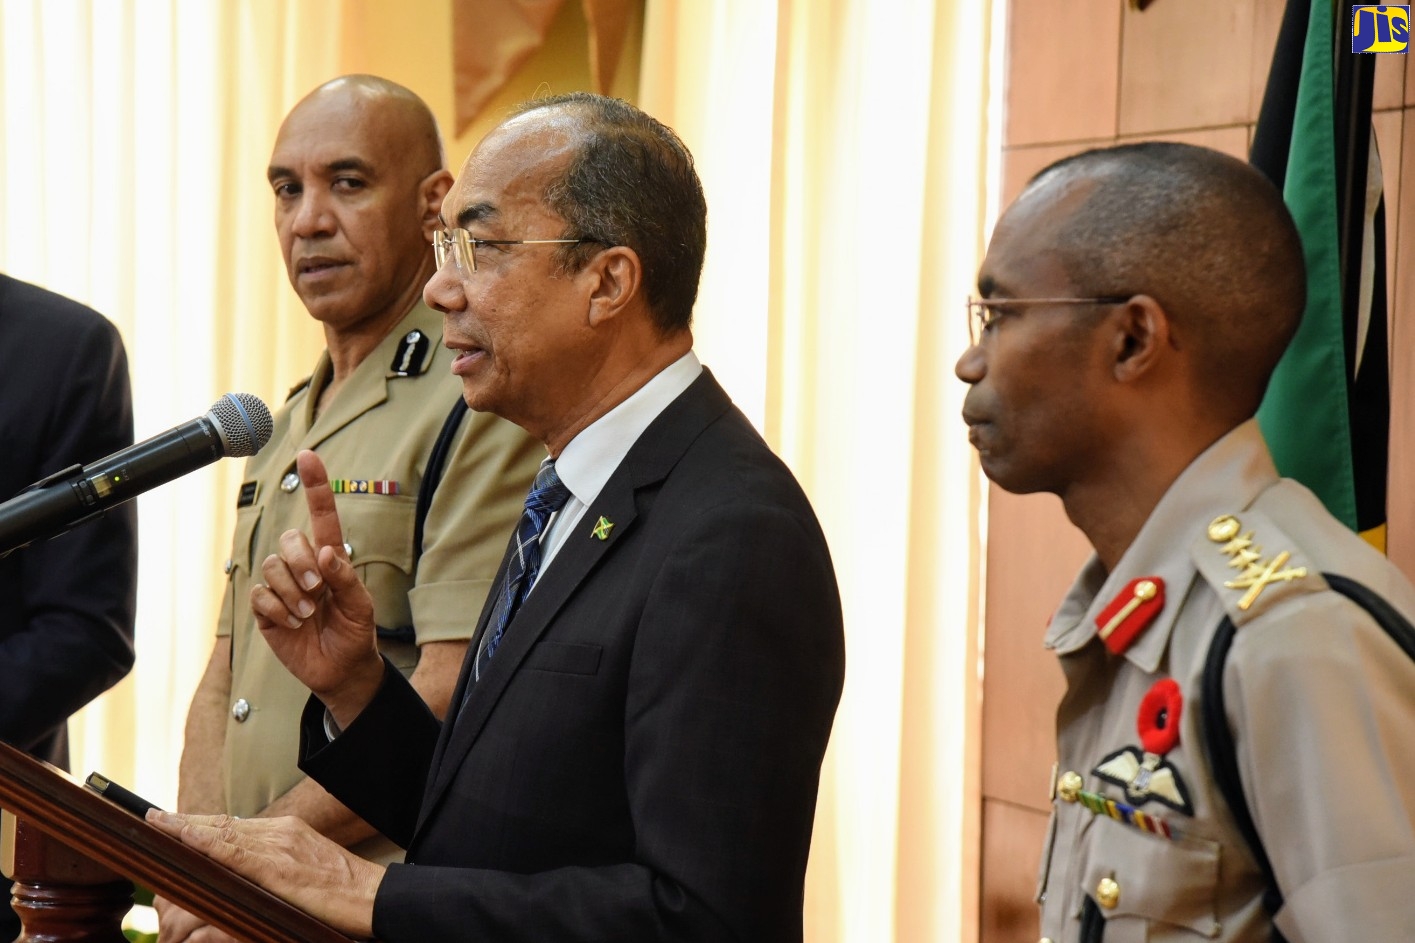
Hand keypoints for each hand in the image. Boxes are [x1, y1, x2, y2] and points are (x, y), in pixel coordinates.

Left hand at [146, 811, 381, 938]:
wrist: (375, 897)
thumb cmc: (343, 893)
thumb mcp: (304, 874)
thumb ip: (274, 869)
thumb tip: (243, 876)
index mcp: (286, 833)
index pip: (232, 825)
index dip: (199, 823)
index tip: (171, 821)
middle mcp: (280, 832)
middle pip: (222, 823)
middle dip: (184, 821)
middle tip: (150, 817)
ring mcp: (280, 846)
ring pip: (223, 833)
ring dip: (185, 828)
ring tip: (155, 823)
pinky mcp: (279, 868)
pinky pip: (235, 853)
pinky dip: (207, 842)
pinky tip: (185, 837)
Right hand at [250, 450, 383, 723]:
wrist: (339, 670)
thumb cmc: (355, 633)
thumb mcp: (361, 607)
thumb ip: (346, 578)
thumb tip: (326, 555)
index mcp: (330, 559)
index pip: (322, 516)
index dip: (316, 486)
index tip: (309, 455)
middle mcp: (303, 566)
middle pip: (289, 539)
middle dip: (302, 564)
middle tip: (318, 592)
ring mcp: (282, 586)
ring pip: (271, 566)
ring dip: (292, 592)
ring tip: (308, 614)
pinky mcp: (266, 608)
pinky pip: (260, 594)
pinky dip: (277, 610)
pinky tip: (292, 623)